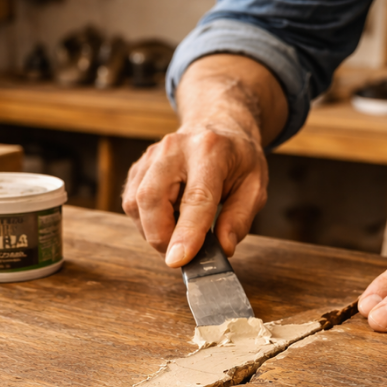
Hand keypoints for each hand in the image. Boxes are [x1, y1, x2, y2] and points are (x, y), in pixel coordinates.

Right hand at [122, 54, 287, 266]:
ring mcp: (151, 156)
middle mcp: (174, 148)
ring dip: (153, 231)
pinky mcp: (138, 168)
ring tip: (179, 234)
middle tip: (181, 254)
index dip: (185, 232)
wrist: (217, 126)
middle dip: (160, 237)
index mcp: (210, 150)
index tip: (178, 260)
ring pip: (135, 204)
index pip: (195, 197)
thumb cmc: (237, 158)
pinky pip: (131, 203)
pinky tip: (168, 219)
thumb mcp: (255, 186)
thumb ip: (239, 219)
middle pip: (151, 198)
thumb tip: (223, 248)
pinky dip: (146, 222)